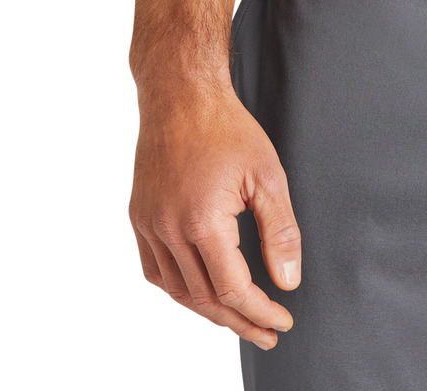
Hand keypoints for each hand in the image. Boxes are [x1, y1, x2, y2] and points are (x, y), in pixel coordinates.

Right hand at [129, 79, 301, 350]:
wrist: (181, 94)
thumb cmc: (227, 127)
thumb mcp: (268, 175)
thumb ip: (281, 232)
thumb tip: (288, 281)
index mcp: (202, 222)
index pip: (233, 290)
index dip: (260, 312)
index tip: (283, 320)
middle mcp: (168, 230)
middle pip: (205, 299)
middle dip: (239, 322)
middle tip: (267, 332)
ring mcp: (148, 225)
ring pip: (178, 290)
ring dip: (209, 311)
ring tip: (240, 319)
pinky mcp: (139, 217)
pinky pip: (156, 271)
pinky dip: (180, 289)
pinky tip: (201, 291)